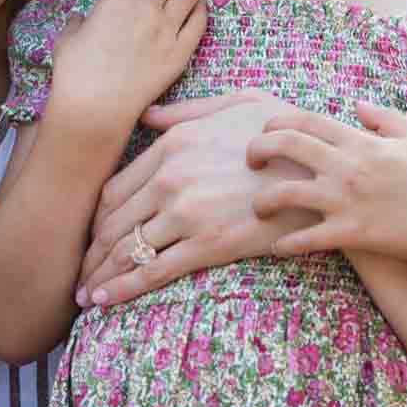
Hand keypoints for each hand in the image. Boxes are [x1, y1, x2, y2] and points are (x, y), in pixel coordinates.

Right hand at [46, 0, 203, 136]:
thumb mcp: (65, 40)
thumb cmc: (75, 74)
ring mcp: (166, 29)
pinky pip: (199, 23)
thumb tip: (79, 18)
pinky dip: (200, 11)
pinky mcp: (180, 52)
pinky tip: (199, 9)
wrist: (96, 107)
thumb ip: (75, 23)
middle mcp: (144, 7)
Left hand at [75, 90, 319, 306]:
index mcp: (172, 145)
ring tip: (84, 293)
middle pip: (112, 222)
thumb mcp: (239, 103)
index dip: (96, 219)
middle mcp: (171, 177)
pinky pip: (153, 270)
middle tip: (76, 273)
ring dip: (99, 275)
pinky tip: (104, 302)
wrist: (330, 171)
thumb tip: (147, 117)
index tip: (89, 238)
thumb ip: (187, 111)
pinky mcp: (209, 244)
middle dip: (90, 253)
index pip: (114, 189)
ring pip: (126, 249)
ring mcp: (188, 211)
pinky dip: (122, 289)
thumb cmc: (288, 134)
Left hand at [248, 101, 406, 262]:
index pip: (304, 120)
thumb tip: (356, 106)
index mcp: (358, 141)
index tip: (264, 134)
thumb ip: (383, 117)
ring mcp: (346, 200)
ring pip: (285, 193)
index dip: (274, 123)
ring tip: (258, 210)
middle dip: (257, 150)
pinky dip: (286, 245)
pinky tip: (278, 248)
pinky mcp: (351, 232)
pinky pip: (306, 238)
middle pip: (285, 145)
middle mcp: (346, 166)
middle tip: (250, 162)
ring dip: (262, 201)